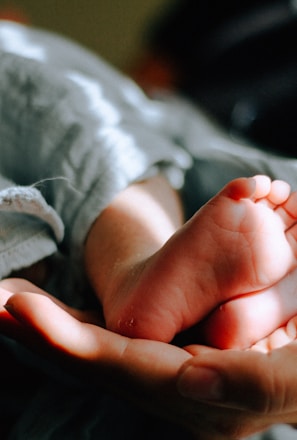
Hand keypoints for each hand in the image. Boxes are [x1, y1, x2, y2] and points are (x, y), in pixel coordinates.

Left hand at [2, 279, 296, 439]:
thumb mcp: (293, 373)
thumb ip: (251, 381)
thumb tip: (188, 380)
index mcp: (197, 399)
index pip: (120, 369)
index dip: (69, 342)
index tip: (22, 312)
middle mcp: (170, 394)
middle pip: (93, 364)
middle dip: (42, 335)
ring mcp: (163, 378)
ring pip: (95, 356)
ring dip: (52, 329)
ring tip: (11, 303)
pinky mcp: (163, 360)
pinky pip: (112, 347)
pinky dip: (77, 329)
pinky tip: (53, 316)